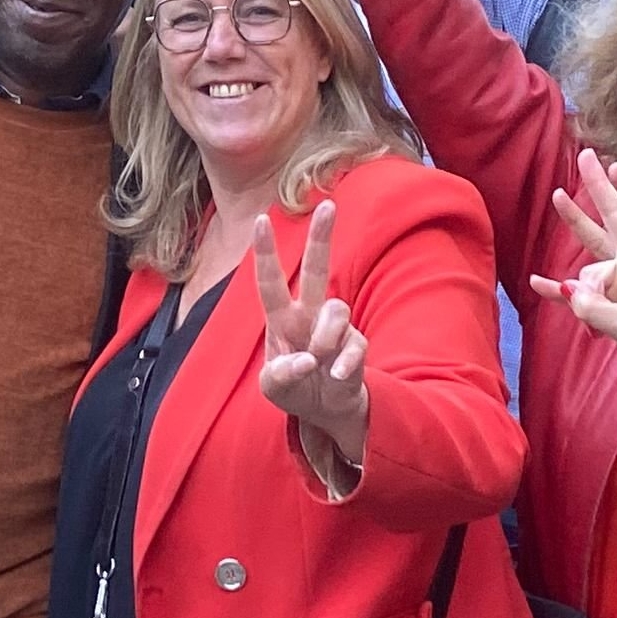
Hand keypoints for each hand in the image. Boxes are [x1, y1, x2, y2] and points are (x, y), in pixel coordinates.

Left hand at [252, 203, 370, 470]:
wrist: (327, 412)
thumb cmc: (295, 389)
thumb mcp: (273, 388)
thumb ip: (280, 375)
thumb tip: (304, 360)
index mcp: (282, 319)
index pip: (269, 282)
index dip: (265, 252)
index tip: (260, 220)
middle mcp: (309, 315)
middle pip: (318, 269)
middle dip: (322, 237)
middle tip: (328, 205)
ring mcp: (335, 328)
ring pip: (335, 310)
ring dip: (324, 339)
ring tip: (317, 365)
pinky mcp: (356, 344)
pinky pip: (353, 344)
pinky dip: (342, 364)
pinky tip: (335, 377)